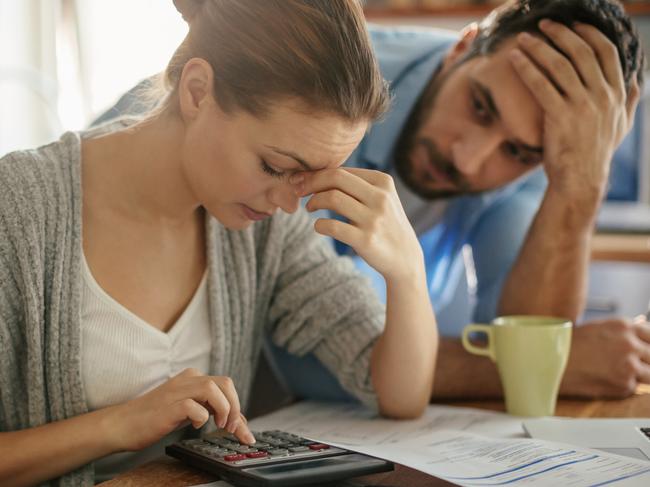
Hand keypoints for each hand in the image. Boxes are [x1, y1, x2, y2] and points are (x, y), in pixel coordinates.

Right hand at [106, 368, 254, 451]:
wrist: (122, 424)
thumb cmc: (155, 418)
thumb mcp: (189, 411)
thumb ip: (211, 411)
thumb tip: (238, 423)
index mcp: (193, 378)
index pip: (226, 386)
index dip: (239, 408)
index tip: (244, 433)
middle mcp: (188, 380)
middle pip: (225, 383)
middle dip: (235, 407)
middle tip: (231, 428)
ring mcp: (177, 391)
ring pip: (213, 388)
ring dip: (223, 409)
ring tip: (219, 425)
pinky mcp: (168, 406)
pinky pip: (193, 406)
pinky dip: (201, 416)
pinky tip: (197, 425)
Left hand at [293, 168, 422, 281]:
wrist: (404, 257)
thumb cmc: (384, 224)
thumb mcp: (379, 198)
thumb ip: (355, 185)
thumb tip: (315, 173)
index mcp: (383, 181)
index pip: (342, 170)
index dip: (316, 174)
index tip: (301, 180)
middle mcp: (380, 197)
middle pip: (336, 178)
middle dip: (311, 182)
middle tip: (298, 190)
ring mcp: (374, 219)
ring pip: (332, 198)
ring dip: (314, 201)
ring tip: (309, 208)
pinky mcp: (366, 240)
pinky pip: (332, 226)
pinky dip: (319, 224)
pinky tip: (319, 226)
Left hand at [510, 20, 639, 209]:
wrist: (581, 179)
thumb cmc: (597, 153)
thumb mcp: (621, 126)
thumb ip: (629, 101)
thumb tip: (637, 82)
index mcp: (617, 93)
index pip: (606, 52)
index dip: (589, 34)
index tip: (573, 24)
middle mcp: (602, 95)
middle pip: (581, 52)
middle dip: (561, 33)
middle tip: (543, 24)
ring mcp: (582, 106)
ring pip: (559, 65)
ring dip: (539, 47)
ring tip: (522, 38)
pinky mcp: (560, 117)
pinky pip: (541, 85)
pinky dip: (526, 68)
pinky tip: (514, 58)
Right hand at [560, 316, 649, 397]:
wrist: (549, 362)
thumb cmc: (566, 345)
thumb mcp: (597, 328)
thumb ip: (622, 332)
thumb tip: (642, 331)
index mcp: (624, 326)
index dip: (649, 346)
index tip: (645, 352)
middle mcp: (630, 344)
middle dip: (646, 361)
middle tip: (629, 365)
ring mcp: (630, 365)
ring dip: (639, 376)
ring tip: (616, 373)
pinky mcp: (624, 385)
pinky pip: (633, 387)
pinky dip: (623, 386)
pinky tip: (604, 380)